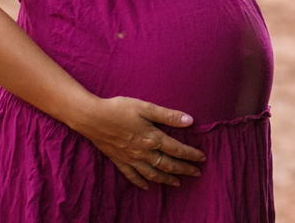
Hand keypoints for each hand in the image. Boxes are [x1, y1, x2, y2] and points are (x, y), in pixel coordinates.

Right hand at [74, 96, 205, 189]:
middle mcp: (143, 152)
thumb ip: (168, 115)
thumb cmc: (119, 108)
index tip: (202, 158)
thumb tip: (190, 121)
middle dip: (184, 169)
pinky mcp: (119, 161)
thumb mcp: (146, 107)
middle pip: (168, 164)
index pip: (177, 149)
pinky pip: (132, 176)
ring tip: (177, 183)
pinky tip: (147, 187)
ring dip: (166, 179)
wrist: (91, 118)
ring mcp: (130, 158)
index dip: (191, 154)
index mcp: (152, 138)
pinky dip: (141, 182)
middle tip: (196, 173)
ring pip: (152, 173)